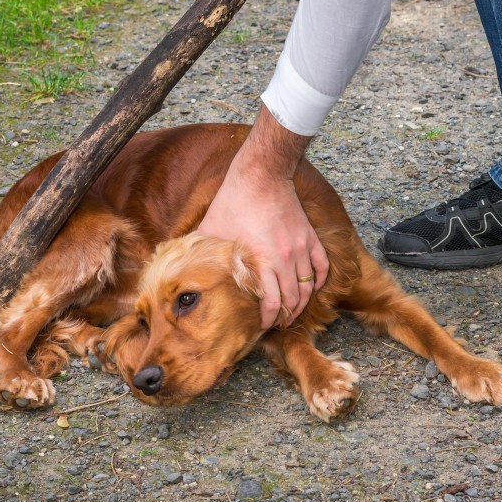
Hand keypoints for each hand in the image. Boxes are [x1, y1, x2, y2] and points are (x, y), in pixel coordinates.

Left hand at [198, 108, 329, 327]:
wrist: (261, 174)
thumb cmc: (234, 201)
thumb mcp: (211, 230)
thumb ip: (201, 252)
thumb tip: (180, 269)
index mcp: (262, 261)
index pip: (273, 303)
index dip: (269, 320)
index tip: (262, 326)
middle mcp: (286, 258)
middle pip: (294, 300)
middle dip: (286, 316)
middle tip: (278, 324)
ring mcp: (301, 247)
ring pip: (308, 286)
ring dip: (302, 302)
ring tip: (293, 311)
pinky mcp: (310, 236)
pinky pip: (321, 266)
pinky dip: (318, 280)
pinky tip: (311, 287)